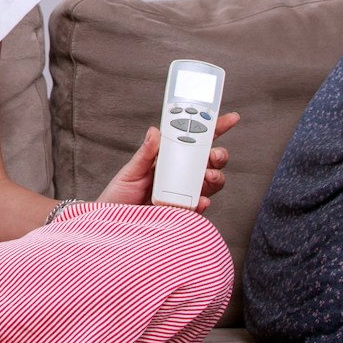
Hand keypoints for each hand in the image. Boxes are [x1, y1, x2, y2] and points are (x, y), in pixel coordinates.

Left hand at [95, 112, 240, 211]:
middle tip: (214, 154)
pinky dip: (202, 203)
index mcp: (169, 159)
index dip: (214, 128)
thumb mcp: (131, 171)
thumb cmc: (120, 195)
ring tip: (208, 176)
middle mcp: (181, 175)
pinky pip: (199, 208)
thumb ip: (145, 153)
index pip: (194, 140)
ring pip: (211, 183)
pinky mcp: (183, 213)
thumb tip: (155, 131)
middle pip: (209, 162)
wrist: (113, 223)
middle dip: (218, 155)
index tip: (229, 119)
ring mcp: (184, 194)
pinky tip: (200, 201)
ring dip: (215, 177)